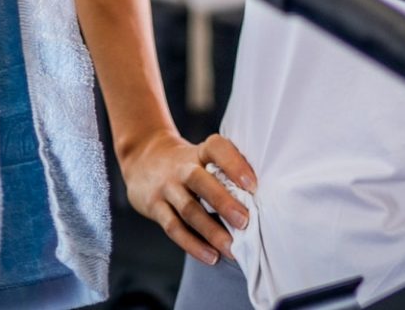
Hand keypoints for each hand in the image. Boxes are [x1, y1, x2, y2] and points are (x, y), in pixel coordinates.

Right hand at [118, 129, 257, 266]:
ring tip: (232, 249)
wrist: (142, 158)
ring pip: (187, 209)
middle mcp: (180, 167)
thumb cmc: (187, 163)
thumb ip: (225, 171)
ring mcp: (165, 187)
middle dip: (223, 202)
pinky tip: (210, 256)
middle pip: (199, 180)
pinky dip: (192, 244)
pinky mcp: (153, 206)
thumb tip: (262, 200)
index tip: (253, 184)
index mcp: (199, 151)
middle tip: (245, 222)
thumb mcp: (201, 156)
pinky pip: (173, 228)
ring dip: (211, 231)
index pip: (216, 149)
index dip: (234, 164)